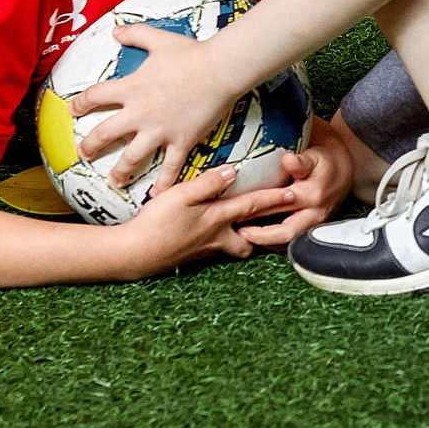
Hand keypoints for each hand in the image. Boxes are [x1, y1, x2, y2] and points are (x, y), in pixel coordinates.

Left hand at [69, 21, 237, 192]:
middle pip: (105, 133)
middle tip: (84, 153)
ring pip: (132, 157)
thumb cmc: (190, 53)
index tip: (72, 110)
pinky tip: (156, 195)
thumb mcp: (158, 39)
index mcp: (131, 88)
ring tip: (114, 180)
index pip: (95, 97)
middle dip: (91, 145)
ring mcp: (160, 130)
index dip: (80, 103)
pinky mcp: (181, 141)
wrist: (220, 69)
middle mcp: (140, 113)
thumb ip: (135, 34)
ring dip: (120, 171)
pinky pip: (170, 168)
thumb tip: (115, 29)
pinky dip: (164, 184)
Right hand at [118, 164, 299, 277]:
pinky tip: (206, 231)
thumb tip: (232, 171)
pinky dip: (217, 241)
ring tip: (243, 227)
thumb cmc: (156, 223)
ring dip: (240, 239)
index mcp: (217, 220)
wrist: (133, 254)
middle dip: (262, 235)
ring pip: (230, 247)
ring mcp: (201, 250)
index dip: (274, 198)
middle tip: (274, 224)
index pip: (252, 207)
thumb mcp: (181, 196)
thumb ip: (207, 184)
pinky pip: (212, 249)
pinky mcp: (188, 256)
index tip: (295, 193)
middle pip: (248, 241)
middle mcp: (215, 238)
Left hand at [238, 132, 353, 248]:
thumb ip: (301, 161)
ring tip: (242, 237)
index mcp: (313, 194)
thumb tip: (287, 160)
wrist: (345, 170)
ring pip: (288, 241)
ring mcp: (314, 225)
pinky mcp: (312, 229)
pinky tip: (257, 237)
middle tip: (237, 232)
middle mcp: (315, 213)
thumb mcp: (315, 155)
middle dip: (259, 236)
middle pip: (285, 233)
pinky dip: (273, 241)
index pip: (282, 205)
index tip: (240, 210)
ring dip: (265, 242)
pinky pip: (291, 241)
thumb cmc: (325, 160)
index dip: (259, 210)